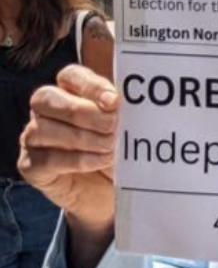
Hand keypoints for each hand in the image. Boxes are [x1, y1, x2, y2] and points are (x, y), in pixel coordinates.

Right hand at [18, 65, 117, 238]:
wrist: (108, 192)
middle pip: (47, 97)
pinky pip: (46, 158)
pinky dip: (77, 160)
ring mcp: (34, 137)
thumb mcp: (125, 131)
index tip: (114, 101)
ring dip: (82, 138)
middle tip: (113, 127)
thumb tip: (136, 106)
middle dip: (84, 112)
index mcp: (70, 91)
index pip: (70, 75)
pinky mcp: (31, 165)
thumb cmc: (116, 152)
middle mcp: (46, 110)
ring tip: (110, 148)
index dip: (91, 86)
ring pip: (43, 128)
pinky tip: (100, 161)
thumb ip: (123, 114)